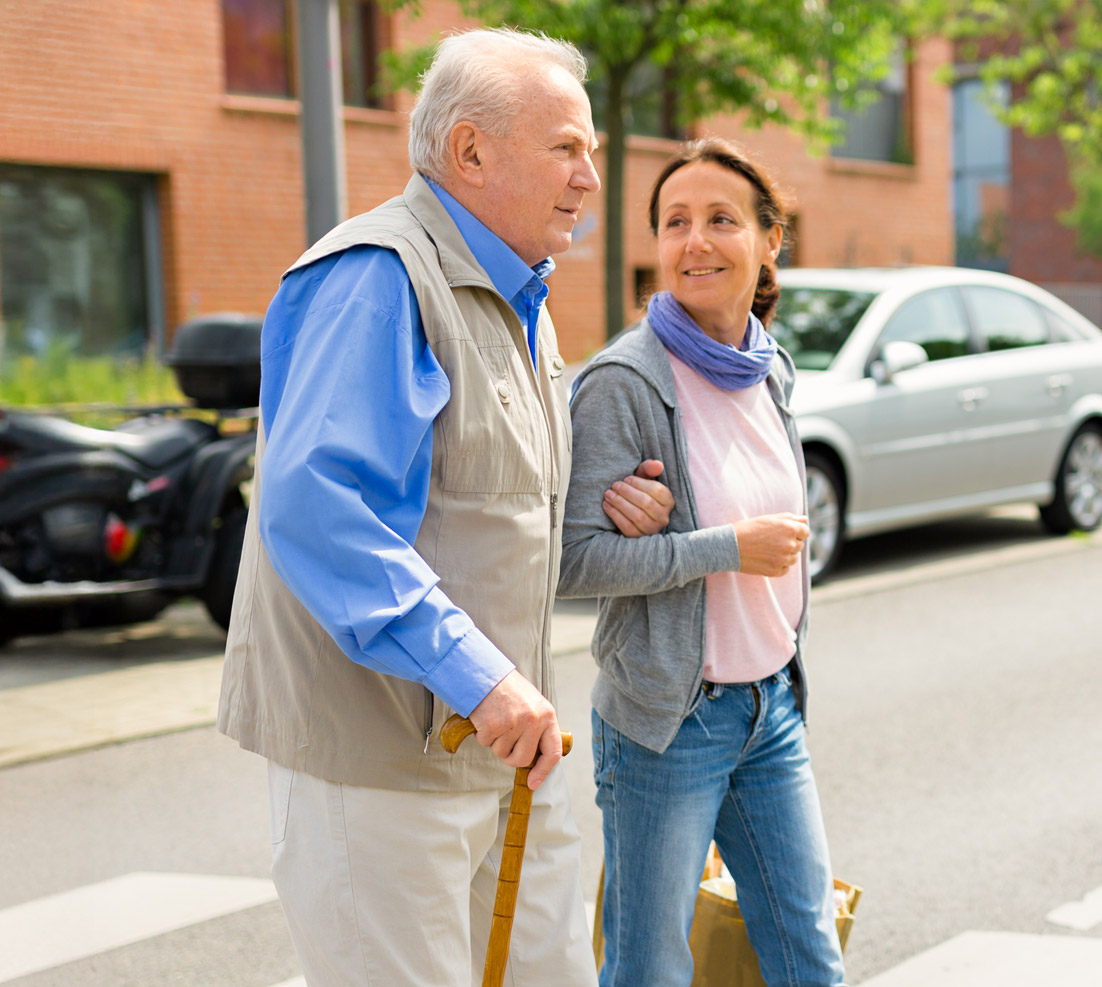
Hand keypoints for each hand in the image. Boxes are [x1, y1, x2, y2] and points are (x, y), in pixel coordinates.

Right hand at [467, 670, 562, 789]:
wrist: (485, 672)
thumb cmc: (509, 690)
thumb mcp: (533, 705)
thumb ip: (537, 728)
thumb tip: (534, 760)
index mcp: (547, 715)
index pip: (552, 752)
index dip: (543, 771)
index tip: (533, 783)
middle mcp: (533, 721)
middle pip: (522, 759)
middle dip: (511, 757)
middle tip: (504, 742)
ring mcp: (513, 723)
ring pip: (501, 752)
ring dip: (494, 741)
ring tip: (495, 719)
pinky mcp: (493, 725)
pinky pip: (485, 743)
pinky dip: (482, 734)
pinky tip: (485, 717)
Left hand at [603, 460, 673, 536]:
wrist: (627, 515)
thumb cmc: (637, 493)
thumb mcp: (642, 479)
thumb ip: (648, 469)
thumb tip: (658, 464)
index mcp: (668, 501)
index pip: (657, 490)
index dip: (639, 483)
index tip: (626, 479)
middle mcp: (663, 517)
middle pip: (646, 503)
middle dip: (627, 492)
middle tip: (614, 485)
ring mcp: (652, 530)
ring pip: (637, 516)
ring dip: (620, 503)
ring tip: (608, 494)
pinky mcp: (639, 538)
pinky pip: (627, 527)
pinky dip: (615, 515)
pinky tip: (606, 505)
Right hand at [733, 513, 809, 576]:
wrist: (730, 546)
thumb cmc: (748, 529)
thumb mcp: (769, 518)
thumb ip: (790, 518)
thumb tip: (805, 519)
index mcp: (790, 529)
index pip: (806, 532)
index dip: (796, 531)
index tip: (784, 532)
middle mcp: (790, 544)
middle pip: (800, 545)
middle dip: (790, 542)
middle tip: (772, 541)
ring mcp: (784, 559)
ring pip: (794, 558)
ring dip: (786, 554)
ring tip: (769, 550)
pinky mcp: (776, 571)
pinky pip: (786, 569)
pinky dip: (779, 565)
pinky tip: (767, 558)